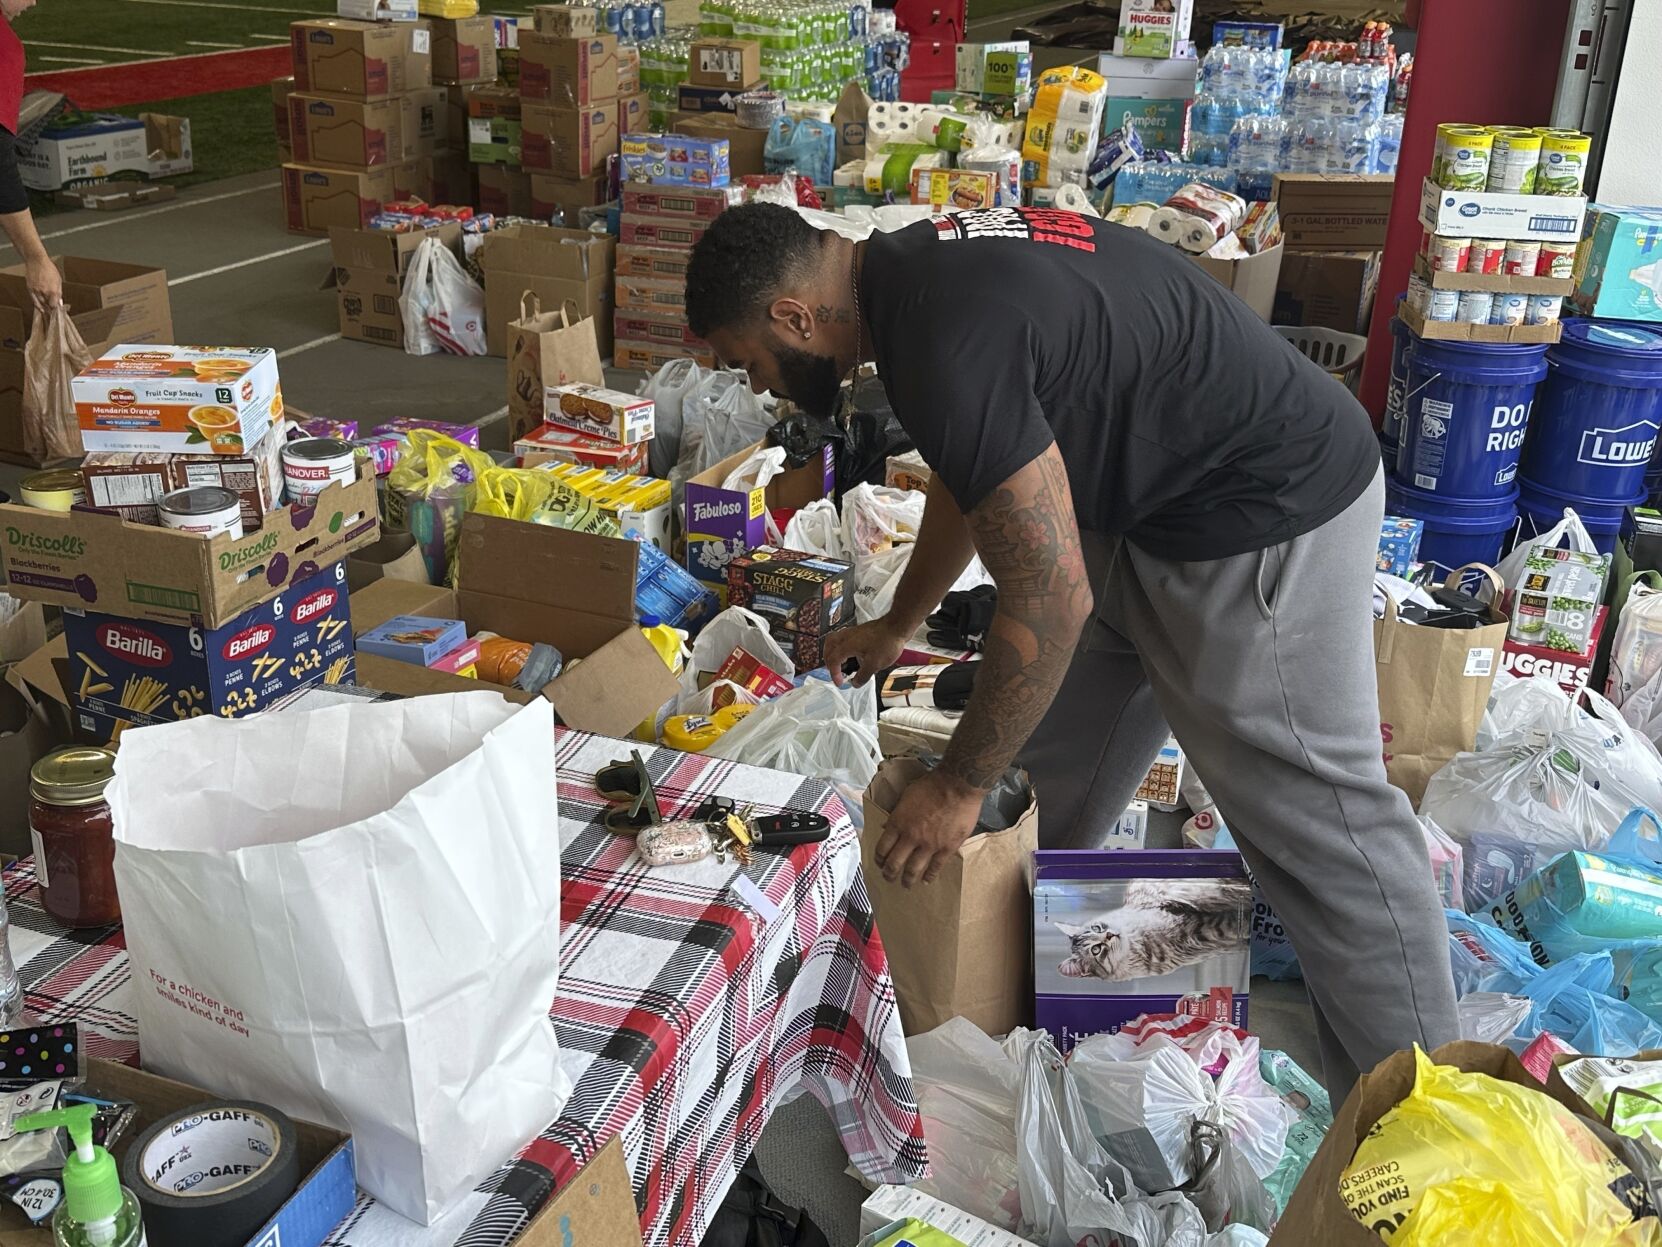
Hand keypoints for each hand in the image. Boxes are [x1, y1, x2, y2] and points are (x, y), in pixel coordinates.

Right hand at [25, 256, 60, 312]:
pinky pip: (33, 300)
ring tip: (48, 311)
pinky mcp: (29, 288)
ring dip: (45, 308)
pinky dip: (37, 305)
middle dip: (51, 309)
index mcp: (53, 290)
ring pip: (41, 304)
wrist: (36, 261)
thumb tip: (60, 301)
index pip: (55, 305)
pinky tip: (40, 308)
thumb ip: (59, 292)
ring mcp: (36, 290)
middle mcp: (44, 292)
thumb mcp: (58, 280)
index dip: (56, 309)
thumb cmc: (49, 268)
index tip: (58, 311)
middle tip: (53, 312)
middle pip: (48, 306)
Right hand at [822, 616, 907, 686]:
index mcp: (847, 645)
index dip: (834, 673)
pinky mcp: (860, 630)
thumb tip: (855, 683)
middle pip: (828, 646)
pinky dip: (842, 647)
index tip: (840, 683)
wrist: (897, 626)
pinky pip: (843, 638)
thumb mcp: (874, 665)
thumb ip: (863, 676)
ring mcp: (853, 632)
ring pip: (835, 640)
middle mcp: (846, 637)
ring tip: (839, 662)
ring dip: (833, 652)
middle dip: (828, 660)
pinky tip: (851, 654)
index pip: (833, 660)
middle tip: (833, 671)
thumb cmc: (886, 643)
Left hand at [874, 769, 982, 888]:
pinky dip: (929, 876)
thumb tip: (887, 826)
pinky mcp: (947, 848)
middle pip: (894, 863)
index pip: (882, 848)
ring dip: (907, 879)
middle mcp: (910, 837)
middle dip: (889, 874)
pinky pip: (936, 867)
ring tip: (906, 884)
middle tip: (889, 878)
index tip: (880, 863)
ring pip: (913, 869)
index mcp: (898, 823)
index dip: (879, 858)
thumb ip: (897, 813)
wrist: (957, 785)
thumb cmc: (932, 785)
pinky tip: (926, 881)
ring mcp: (929, 845)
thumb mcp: (907, 794)